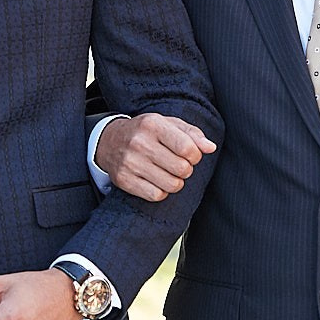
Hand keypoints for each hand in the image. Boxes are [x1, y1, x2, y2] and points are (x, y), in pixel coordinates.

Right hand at [95, 113, 216, 201]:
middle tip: (178, 164)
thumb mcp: (168, 124)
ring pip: (172, 185)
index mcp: (153, 125)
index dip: (196, 156)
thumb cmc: (145, 132)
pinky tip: (156, 181)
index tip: (191, 155)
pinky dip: (161, 191)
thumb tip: (210, 148)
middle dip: (186, 169)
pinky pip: (156, 195)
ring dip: (176, 182)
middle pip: (182, 169)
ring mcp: (130, 162)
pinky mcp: (123, 180)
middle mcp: (139, 143)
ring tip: (169, 173)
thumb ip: (192, 134)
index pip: (187, 148)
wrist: (109, 140)